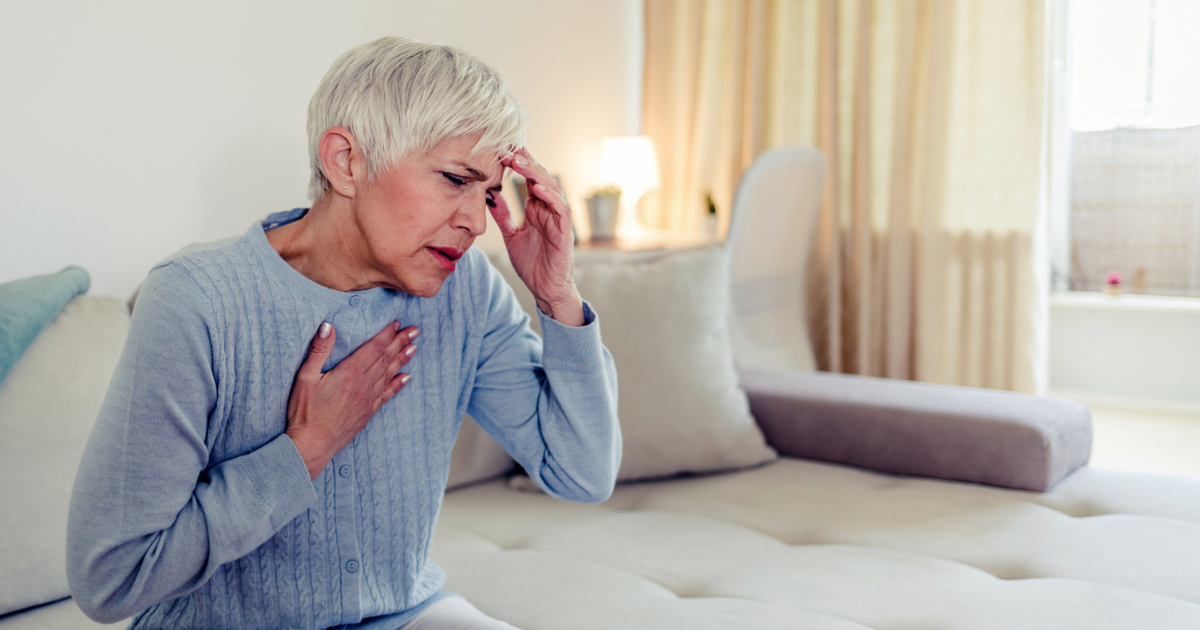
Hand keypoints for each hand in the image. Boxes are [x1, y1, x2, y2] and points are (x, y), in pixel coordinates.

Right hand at [285, 320, 419, 478]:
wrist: (312, 446)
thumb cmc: (304, 412)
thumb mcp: (305, 377)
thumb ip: (318, 350)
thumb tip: (328, 326)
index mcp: (349, 372)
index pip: (373, 348)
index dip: (386, 334)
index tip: (398, 323)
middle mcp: (363, 385)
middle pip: (386, 359)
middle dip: (401, 342)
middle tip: (416, 330)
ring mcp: (368, 400)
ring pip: (389, 375)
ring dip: (402, 360)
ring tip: (414, 348)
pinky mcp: (367, 413)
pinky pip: (387, 395)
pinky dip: (397, 385)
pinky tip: (406, 378)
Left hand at [492, 147, 584, 326]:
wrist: (546, 290)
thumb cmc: (533, 264)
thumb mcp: (512, 236)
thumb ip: (503, 216)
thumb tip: (488, 197)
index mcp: (536, 208)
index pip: (528, 178)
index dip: (517, 163)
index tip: (500, 148)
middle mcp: (548, 209)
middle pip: (539, 177)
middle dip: (525, 161)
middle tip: (508, 147)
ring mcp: (558, 219)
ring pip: (551, 187)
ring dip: (535, 173)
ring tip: (519, 161)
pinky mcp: (565, 232)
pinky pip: (560, 210)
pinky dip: (550, 197)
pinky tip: (537, 188)